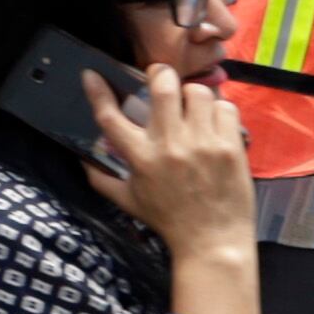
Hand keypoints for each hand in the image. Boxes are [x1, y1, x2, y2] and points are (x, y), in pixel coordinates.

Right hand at [78, 64, 254, 262]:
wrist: (212, 240)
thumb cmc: (168, 219)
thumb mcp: (128, 201)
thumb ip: (101, 178)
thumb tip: (83, 157)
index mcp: (140, 157)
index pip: (110, 116)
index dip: (97, 91)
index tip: (92, 74)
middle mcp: (170, 145)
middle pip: (163, 86)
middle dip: (160, 73)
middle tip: (161, 77)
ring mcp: (203, 143)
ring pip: (198, 91)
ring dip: (191, 95)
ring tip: (192, 107)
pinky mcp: (230, 146)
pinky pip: (225, 107)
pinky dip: (218, 110)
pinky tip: (213, 123)